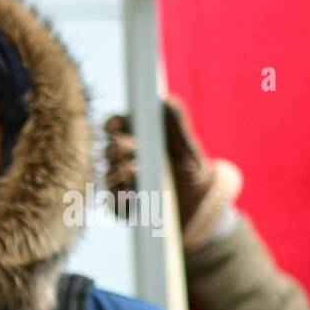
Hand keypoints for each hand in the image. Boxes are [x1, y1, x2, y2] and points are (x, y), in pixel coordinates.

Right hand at [102, 99, 237, 231]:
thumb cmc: (191, 172)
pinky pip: (113, 202)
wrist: (200, 207)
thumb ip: (177, 124)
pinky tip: (131, 194)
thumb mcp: (188, 147)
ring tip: (133, 172)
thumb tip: (164, 100)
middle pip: (109, 151)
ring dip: (119, 173)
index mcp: (135, 140)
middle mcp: (123, 161)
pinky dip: (121, 198)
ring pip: (109, 176)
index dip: (112, 124)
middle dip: (117, 149)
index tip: (116, 126)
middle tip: (126, 149)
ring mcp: (121, 185)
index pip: (115, 127)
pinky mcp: (123, 208)